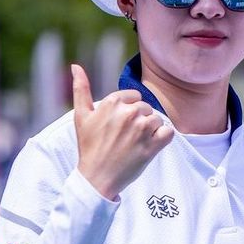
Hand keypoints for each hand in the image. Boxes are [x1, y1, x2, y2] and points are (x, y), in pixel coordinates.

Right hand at [71, 64, 172, 199]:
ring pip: (158, 118)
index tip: (120, 124)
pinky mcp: (153, 145)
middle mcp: (128, 113)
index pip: (135, 96)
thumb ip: (80, 89)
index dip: (130, 109)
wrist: (97, 178)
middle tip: (125, 136)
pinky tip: (150, 145)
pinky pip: (169, 131)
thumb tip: (75, 66)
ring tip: (135, 142)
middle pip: (147, 107)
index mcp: (112, 102)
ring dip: (151, 129)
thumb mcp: (81, 116)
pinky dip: (163, 137)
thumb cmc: (89, 146)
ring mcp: (142, 129)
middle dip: (140, 120)